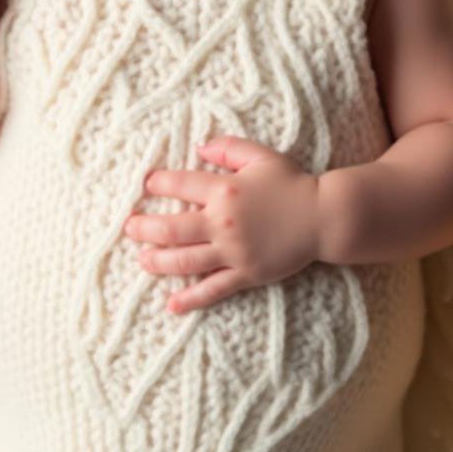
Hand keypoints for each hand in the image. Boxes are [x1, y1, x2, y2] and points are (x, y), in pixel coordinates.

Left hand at [123, 135, 335, 314]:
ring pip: (185, 260)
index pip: (180, 185)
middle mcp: (223, 222)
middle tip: (129, 227)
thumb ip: (228, 148)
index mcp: (225, 190)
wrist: (323, 217)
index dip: (158, 184)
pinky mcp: (246, 274)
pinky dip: (191, 299)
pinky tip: (172, 304)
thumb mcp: (261, 156)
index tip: (146, 185)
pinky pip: (213, 289)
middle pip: (172, 228)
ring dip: (158, 261)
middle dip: (145, 228)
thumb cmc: (293, 183)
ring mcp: (233, 252)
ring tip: (142, 259)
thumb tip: (199, 146)